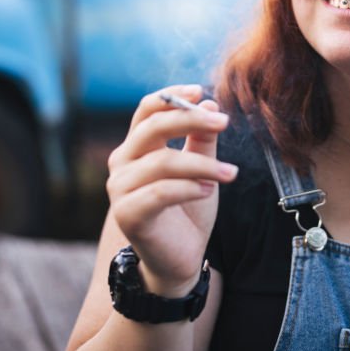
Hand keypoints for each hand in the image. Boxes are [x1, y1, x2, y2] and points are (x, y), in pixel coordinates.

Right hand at [106, 85, 236, 296]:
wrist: (179, 259)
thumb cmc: (188, 211)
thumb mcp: (201, 169)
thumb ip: (203, 139)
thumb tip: (210, 104)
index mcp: (136, 147)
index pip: (147, 110)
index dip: (171, 97)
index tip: (201, 91)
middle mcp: (122, 163)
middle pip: (152, 127)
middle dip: (189, 120)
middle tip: (224, 123)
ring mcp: (119, 189)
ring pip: (162, 161)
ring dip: (201, 164)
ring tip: (230, 173)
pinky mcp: (127, 214)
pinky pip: (159, 192)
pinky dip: (188, 188)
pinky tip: (208, 190)